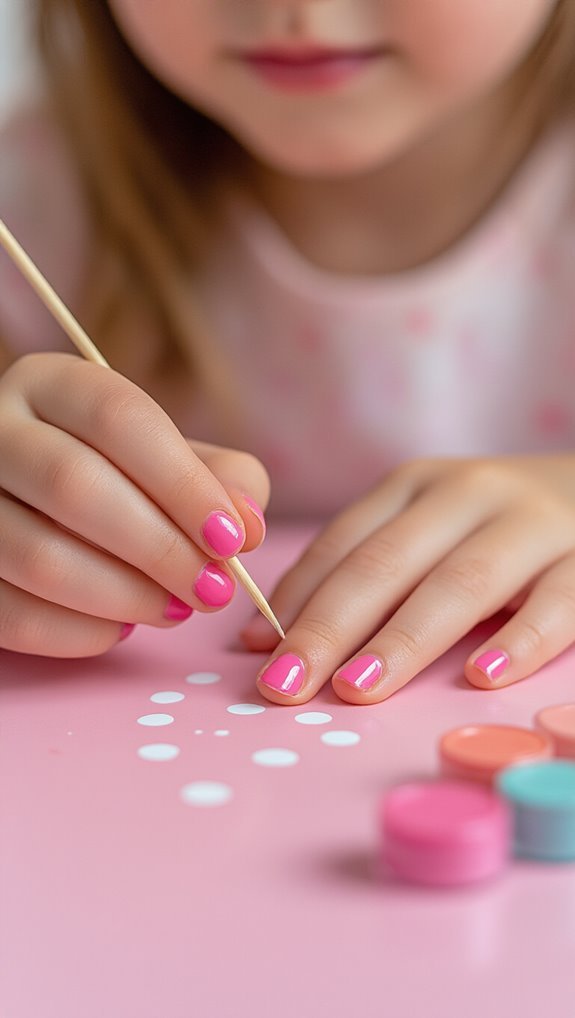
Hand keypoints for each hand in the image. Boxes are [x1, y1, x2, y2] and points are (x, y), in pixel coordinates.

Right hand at [0, 353, 268, 655]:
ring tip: (175, 610)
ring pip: (38, 557)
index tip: (232, 540)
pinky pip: (12, 614)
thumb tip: (246, 527)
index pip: (119, 419)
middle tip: (214, 590)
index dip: (183, 483)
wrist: (37, 504)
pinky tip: (120, 627)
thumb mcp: (173, 459)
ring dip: (124, 597)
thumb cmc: (121, 478)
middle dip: (160, 550)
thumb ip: (222, 481)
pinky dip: (78, 633)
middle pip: (74, 486)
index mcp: (52, 385)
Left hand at [242, 455, 574, 703]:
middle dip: (331, 627)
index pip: (344, 544)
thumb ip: (353, 570)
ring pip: (462, 583)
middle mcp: (468, 495)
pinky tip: (480, 675)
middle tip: (288, 684)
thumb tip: (261, 638)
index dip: (297, 600)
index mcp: (416, 485)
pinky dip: (519, 638)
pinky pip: (557, 601)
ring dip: (405, 638)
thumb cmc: (491, 523)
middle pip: (388, 564)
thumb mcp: (422, 526)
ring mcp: (532, 524)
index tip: (257, 656)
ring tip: (359, 687)